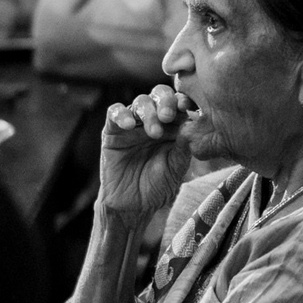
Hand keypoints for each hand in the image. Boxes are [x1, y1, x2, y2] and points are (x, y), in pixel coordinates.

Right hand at [97, 84, 195, 217]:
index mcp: (173, 126)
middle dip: (165, 102)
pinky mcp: (112, 131)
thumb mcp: (176, 167)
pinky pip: (114, 113)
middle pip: (159, 96)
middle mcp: (153, 120)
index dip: (183, 101)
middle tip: (168, 117)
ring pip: (139, 102)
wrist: (133, 206)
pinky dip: (121, 114)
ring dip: (147, 112)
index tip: (188, 107)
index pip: (179, 104)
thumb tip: (191, 124)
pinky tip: (129, 125)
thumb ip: (183, 145)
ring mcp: (133, 125)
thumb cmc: (158, 186)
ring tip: (153, 132)